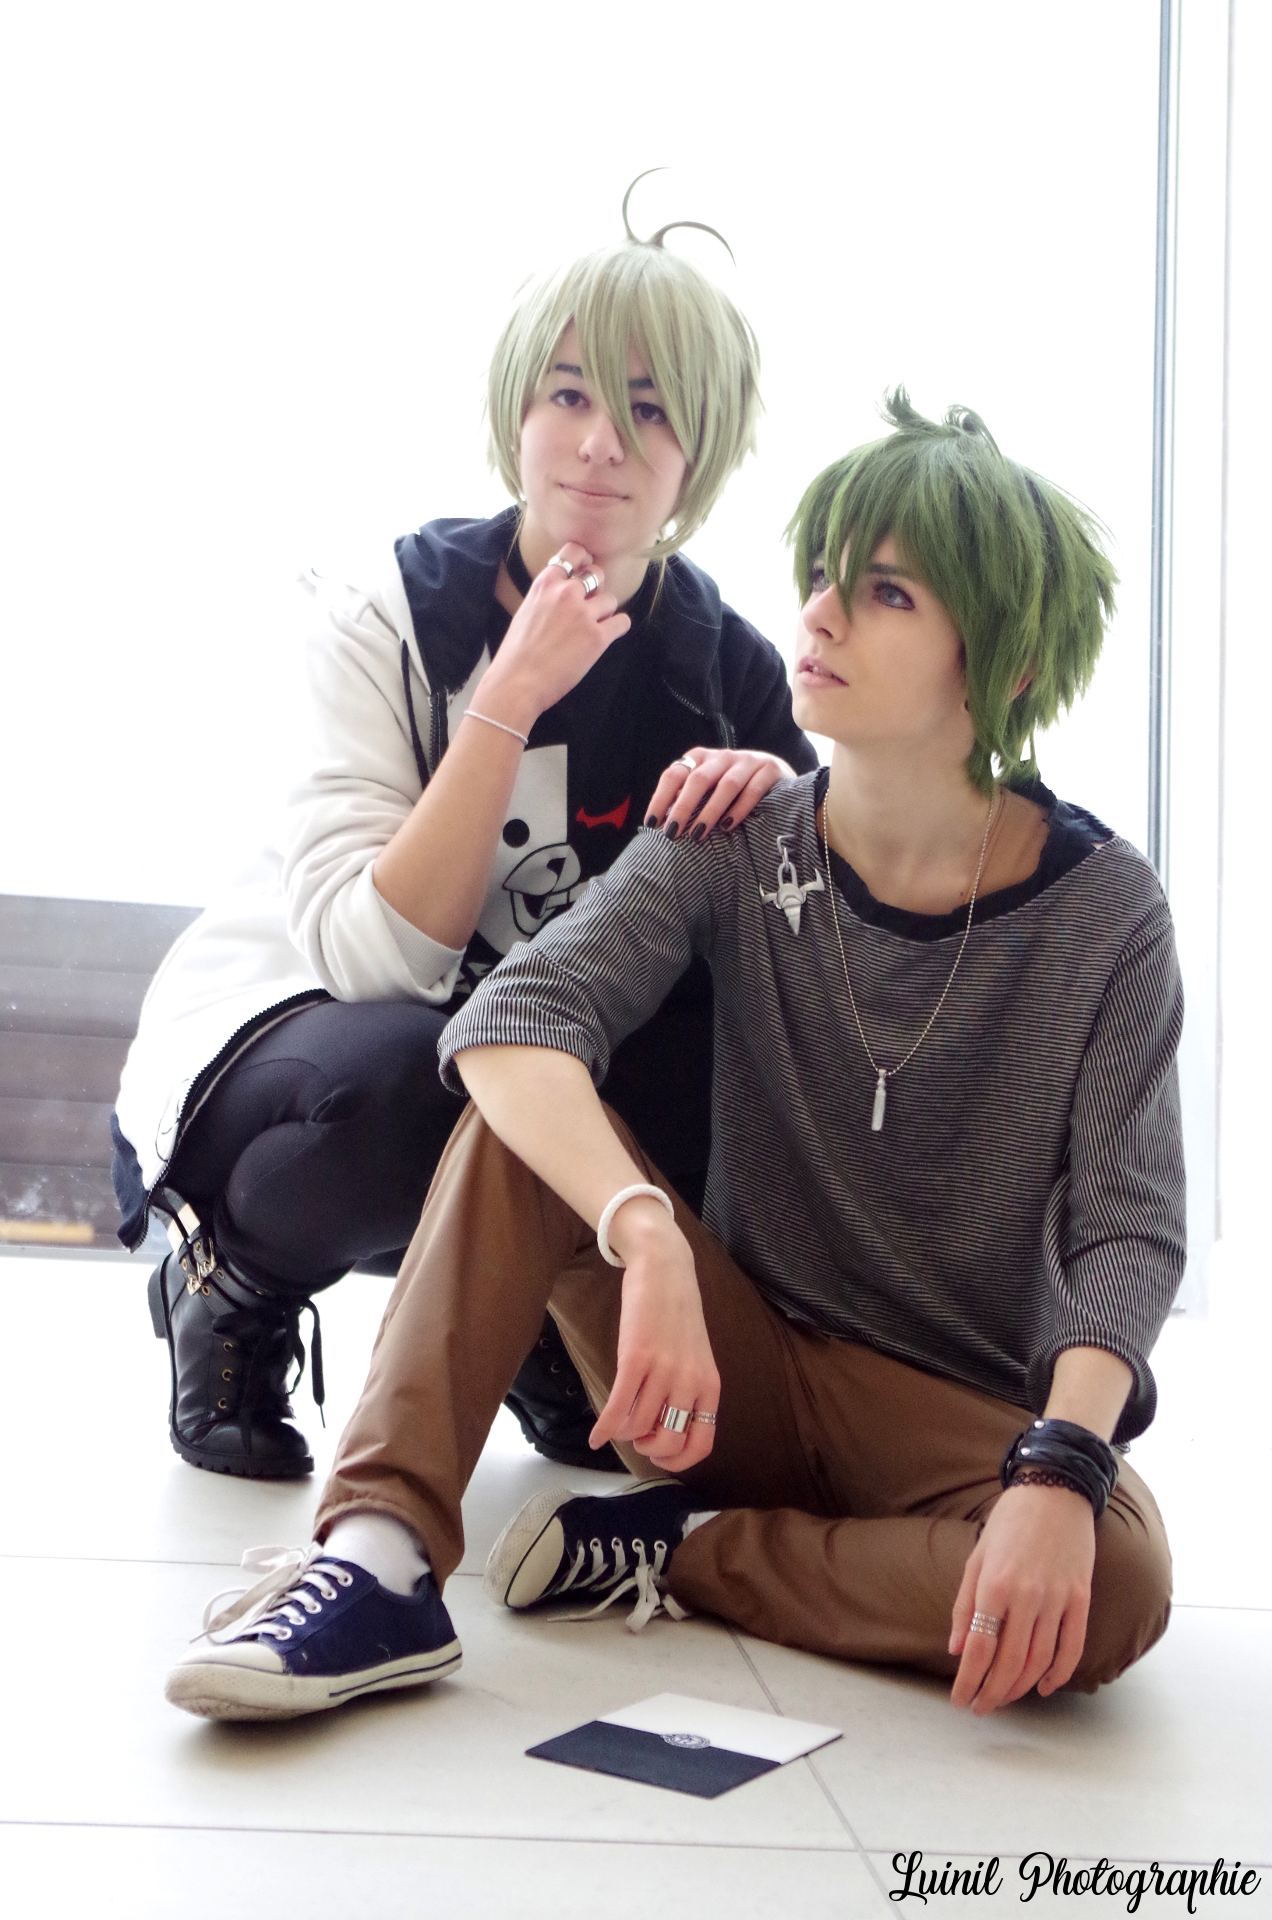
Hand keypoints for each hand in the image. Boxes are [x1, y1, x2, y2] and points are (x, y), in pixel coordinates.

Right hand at [478, 542, 629, 731]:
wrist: (517, 683)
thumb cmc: (516, 654)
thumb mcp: (526, 611)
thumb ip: (547, 597)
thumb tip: (565, 595)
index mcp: (545, 583)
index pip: (573, 552)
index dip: (584, 559)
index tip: (585, 569)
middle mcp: (566, 593)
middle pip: (597, 574)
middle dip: (597, 589)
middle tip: (589, 607)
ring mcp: (583, 614)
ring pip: (611, 599)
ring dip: (605, 612)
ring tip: (593, 628)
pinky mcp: (597, 637)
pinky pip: (622, 622)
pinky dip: (618, 628)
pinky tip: (607, 637)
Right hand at [587, 1204, 719, 1472]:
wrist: (665, 1269)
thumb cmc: (677, 1313)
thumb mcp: (696, 1356)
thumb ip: (688, 1390)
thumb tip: (666, 1429)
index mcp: (709, 1385)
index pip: (701, 1444)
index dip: (677, 1461)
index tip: (659, 1457)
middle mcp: (690, 1381)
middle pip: (666, 1441)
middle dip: (646, 1448)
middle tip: (636, 1435)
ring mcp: (664, 1370)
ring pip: (638, 1426)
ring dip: (623, 1433)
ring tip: (617, 1421)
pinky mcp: (636, 1357)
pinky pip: (618, 1406)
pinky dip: (604, 1427)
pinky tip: (596, 1436)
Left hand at [645, 747, 791, 839]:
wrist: (776, 774)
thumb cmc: (732, 788)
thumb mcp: (708, 787)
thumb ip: (687, 797)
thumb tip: (660, 823)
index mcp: (700, 758)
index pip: (674, 774)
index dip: (661, 798)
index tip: (652, 824)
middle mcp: (722, 756)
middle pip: (699, 779)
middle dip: (683, 807)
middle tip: (673, 833)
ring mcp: (747, 761)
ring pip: (726, 785)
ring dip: (710, 811)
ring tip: (698, 834)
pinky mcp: (769, 770)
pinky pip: (752, 790)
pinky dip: (739, 809)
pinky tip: (728, 826)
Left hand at [948, 1483, 1095, 1713]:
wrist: (1056, 1492)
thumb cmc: (1010, 1522)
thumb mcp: (977, 1557)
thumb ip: (965, 1605)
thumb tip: (958, 1650)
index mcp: (994, 1584)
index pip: (980, 1649)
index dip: (968, 1681)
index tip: (960, 1700)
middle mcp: (1026, 1596)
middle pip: (1009, 1662)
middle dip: (992, 1692)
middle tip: (981, 1708)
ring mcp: (1058, 1598)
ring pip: (1040, 1660)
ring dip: (1020, 1687)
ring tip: (1004, 1699)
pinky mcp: (1081, 1598)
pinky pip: (1072, 1647)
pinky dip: (1059, 1674)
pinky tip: (1044, 1687)